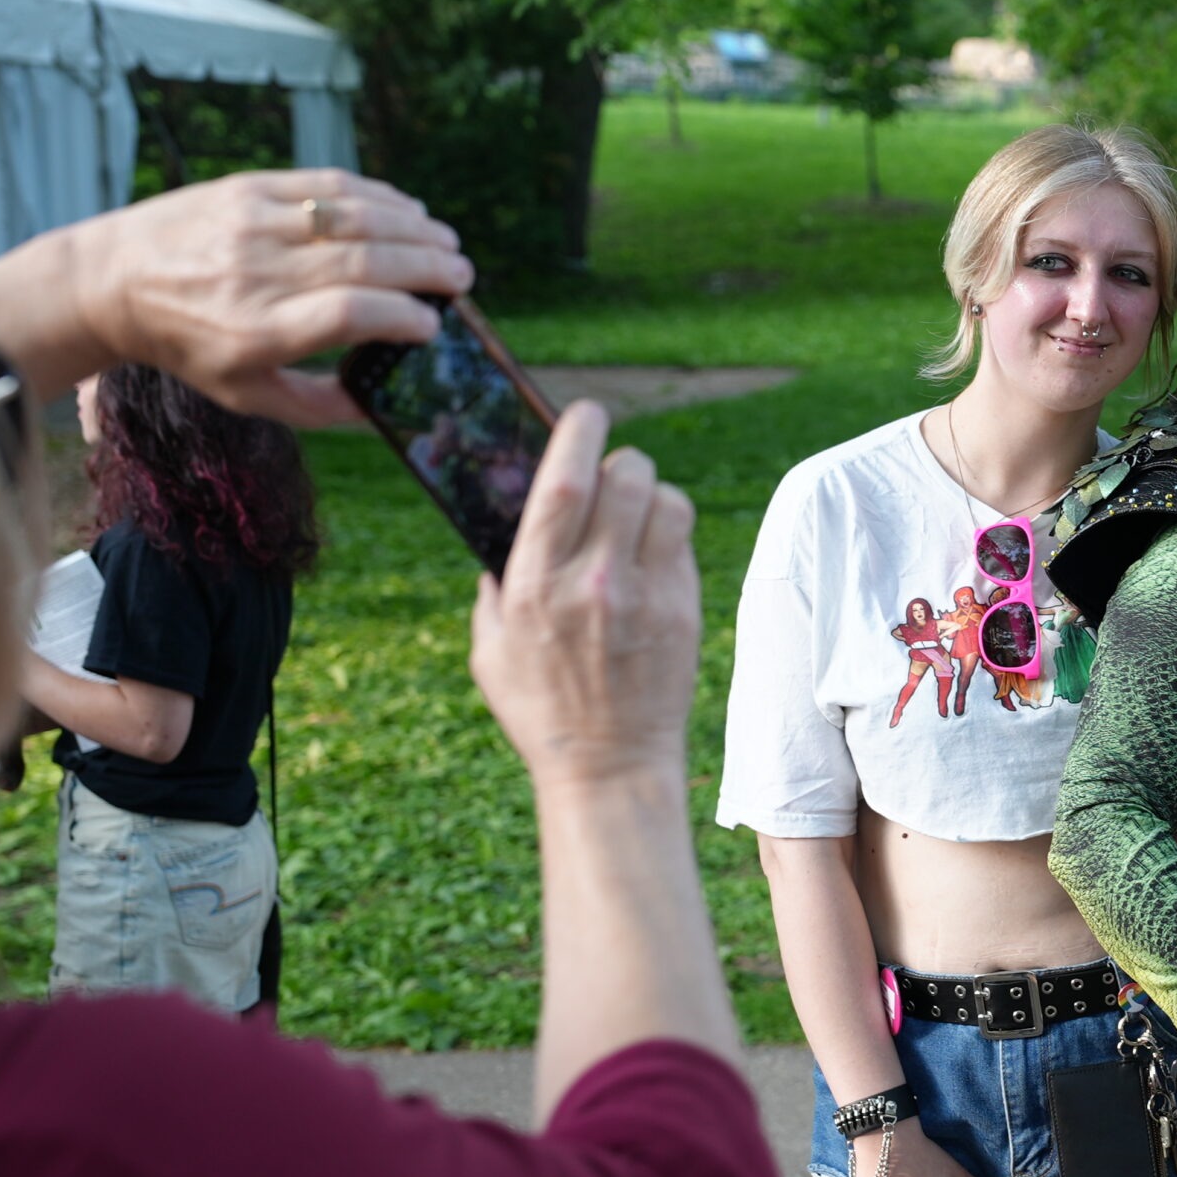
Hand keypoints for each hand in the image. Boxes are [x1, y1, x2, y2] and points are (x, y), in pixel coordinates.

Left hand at [63, 170, 470, 424]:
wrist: (112, 281)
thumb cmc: (188, 346)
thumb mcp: (244, 394)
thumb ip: (317, 407)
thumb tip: (382, 408)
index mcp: (256, 332)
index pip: (349, 314)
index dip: (403, 316)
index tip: (432, 326)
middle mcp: (255, 275)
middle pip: (364, 262)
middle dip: (428, 269)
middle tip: (462, 279)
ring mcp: (252, 224)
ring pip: (354, 217)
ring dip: (415, 229)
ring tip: (448, 244)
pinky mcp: (249, 188)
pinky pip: (328, 185)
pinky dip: (380, 196)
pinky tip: (409, 211)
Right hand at [468, 403, 699, 794]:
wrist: (610, 764)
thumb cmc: (541, 708)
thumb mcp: (491, 647)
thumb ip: (496, 584)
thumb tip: (507, 530)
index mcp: (536, 584)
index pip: (565, 484)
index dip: (578, 434)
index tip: (585, 412)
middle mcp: (594, 582)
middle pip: (627, 476)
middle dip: (620, 460)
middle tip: (610, 473)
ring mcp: (646, 594)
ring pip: (666, 500)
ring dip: (650, 492)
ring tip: (633, 514)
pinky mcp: (684, 608)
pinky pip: (683, 539)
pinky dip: (668, 530)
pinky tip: (650, 553)